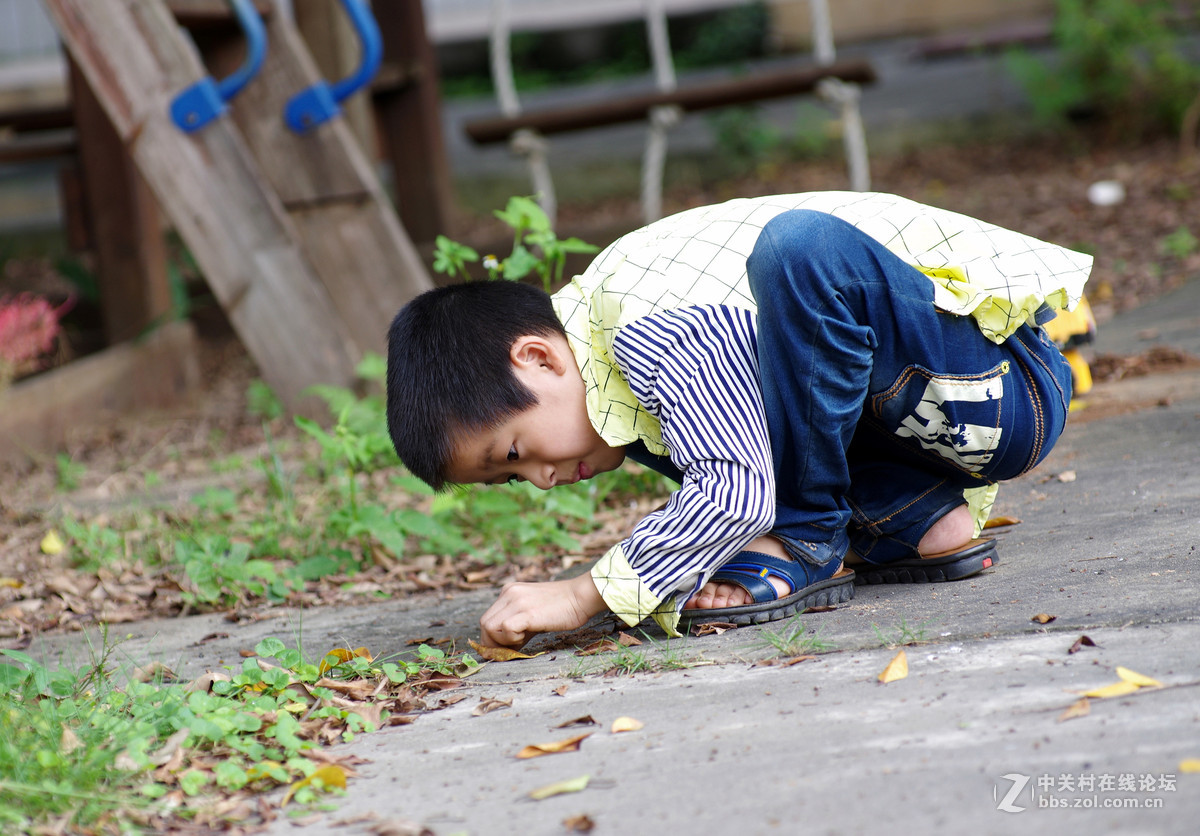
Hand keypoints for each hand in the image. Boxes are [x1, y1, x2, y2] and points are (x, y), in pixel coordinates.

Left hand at [479, 572, 606, 648]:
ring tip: (522, 639)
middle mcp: (508, 594)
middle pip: (484, 624)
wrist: (580, 597)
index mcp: (509, 592)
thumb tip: (504, 648)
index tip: (503, 649)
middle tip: (511, 649)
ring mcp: (516, 601)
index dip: (492, 638)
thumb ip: (517, 626)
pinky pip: (505, 629)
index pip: (487, 619)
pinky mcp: (526, 611)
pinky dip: (512, 639)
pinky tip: (527, 635)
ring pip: (489, 627)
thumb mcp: (532, 614)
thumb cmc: (562, 608)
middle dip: (493, 643)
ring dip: (503, 641)